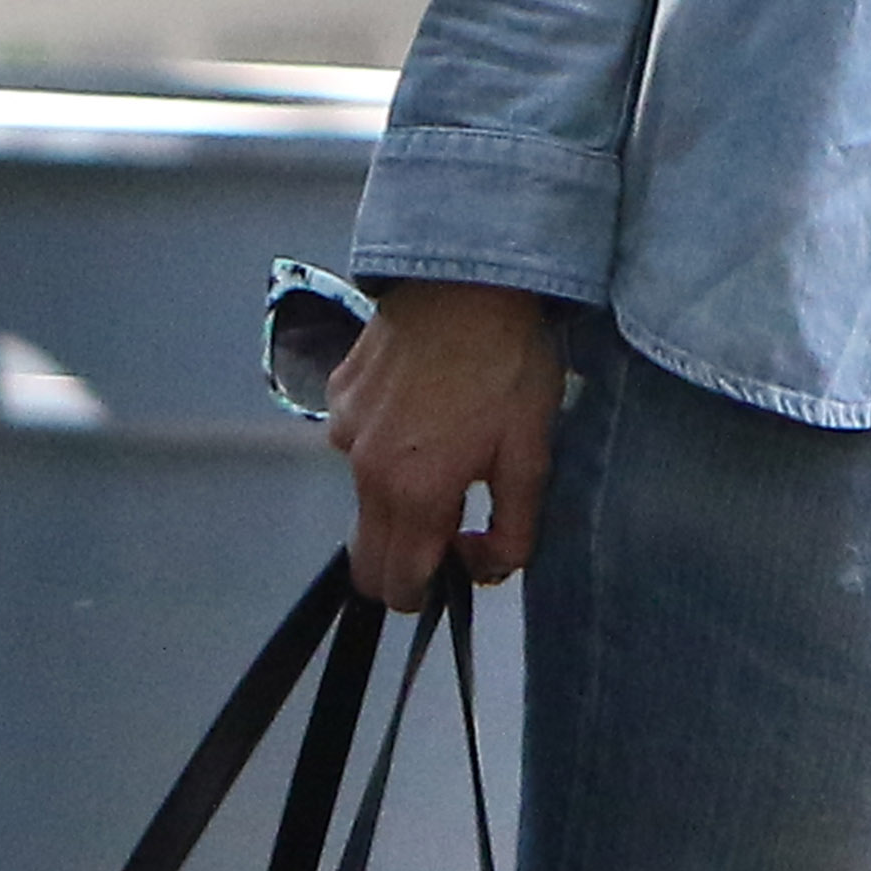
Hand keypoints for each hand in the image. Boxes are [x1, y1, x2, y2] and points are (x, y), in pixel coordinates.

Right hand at [325, 282, 566, 601]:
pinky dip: (383, 441)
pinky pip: (354, 440)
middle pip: (365, 555)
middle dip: (403, 558)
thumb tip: (484, 566)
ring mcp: (343, 429)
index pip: (396, 586)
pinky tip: (422, 403)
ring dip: (395, 493)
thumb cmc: (507, 367)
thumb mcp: (532, 455)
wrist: (467, 278)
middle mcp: (365, 471)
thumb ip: (514, 530)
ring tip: (444, 441)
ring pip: (362, 495)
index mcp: (416, 495)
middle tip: (451, 520)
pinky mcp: (338, 394)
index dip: (427, 592)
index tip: (456, 563)